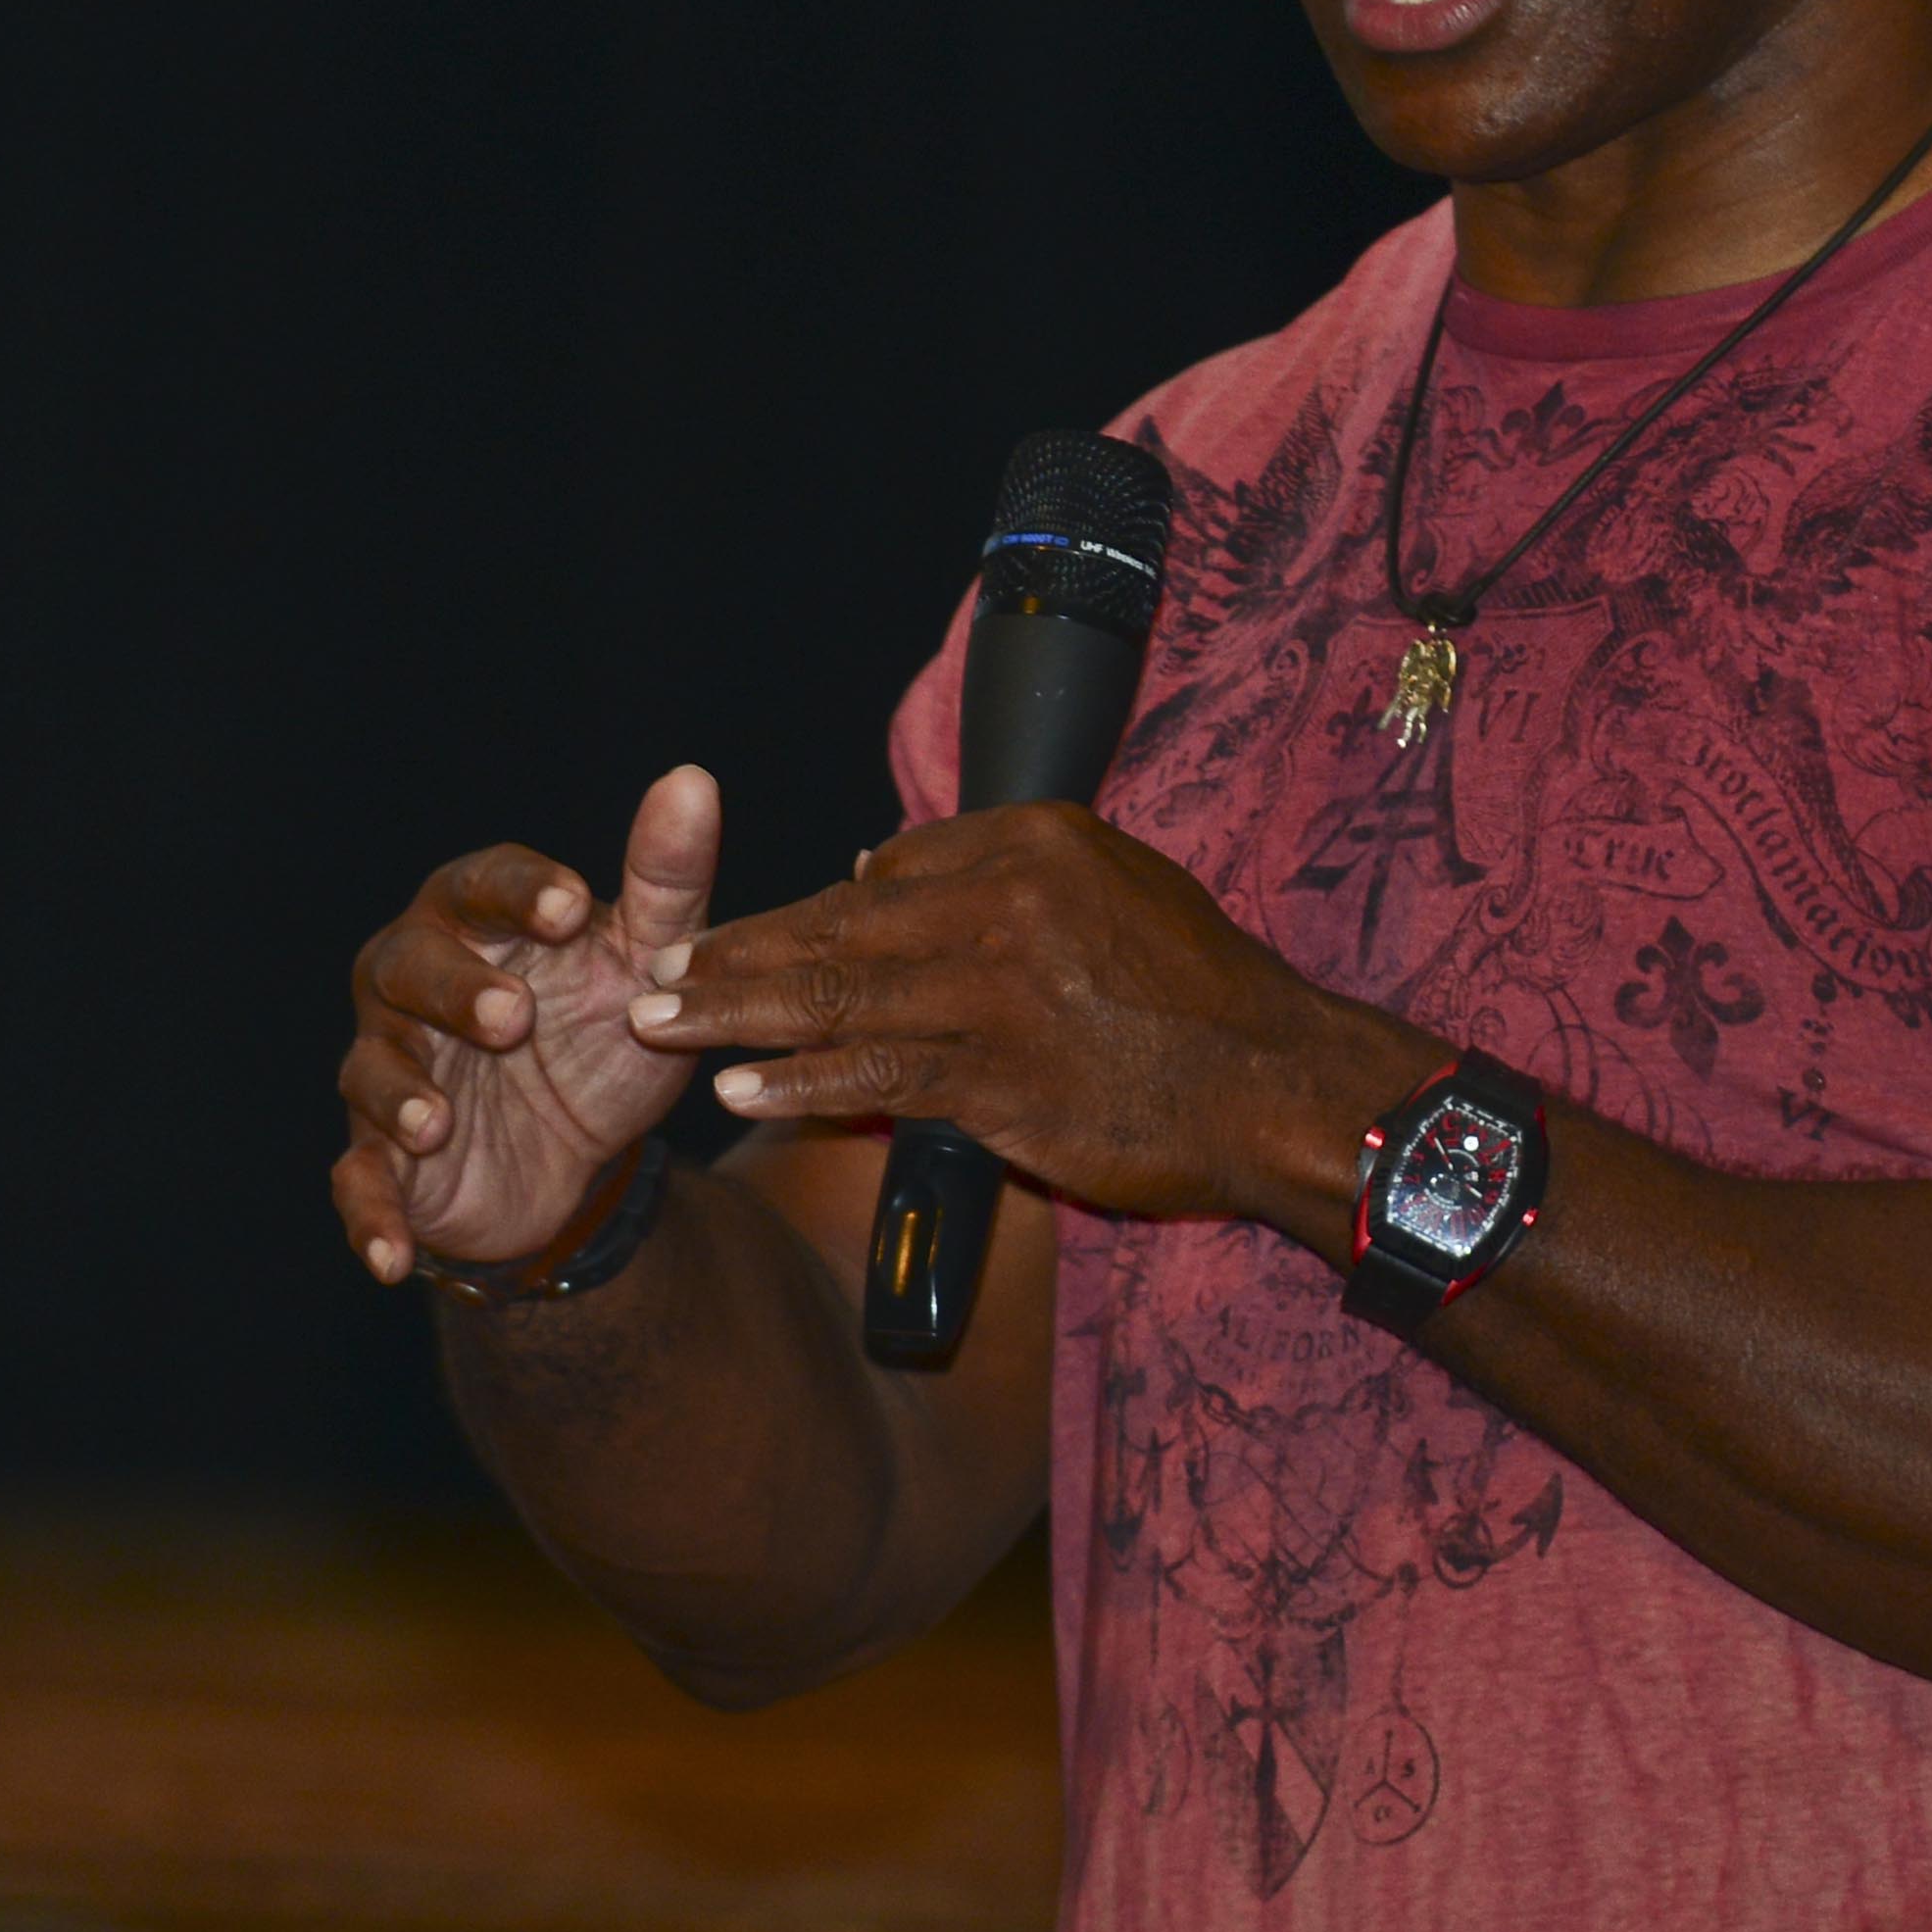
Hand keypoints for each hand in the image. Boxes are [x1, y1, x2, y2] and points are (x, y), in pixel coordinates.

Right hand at [332, 768, 733, 1279]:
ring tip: (438, 1121)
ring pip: (370, 1071)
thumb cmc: (603, 1035)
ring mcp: (391, 1075)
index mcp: (476, 924)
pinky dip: (370, 1220)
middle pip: (406, 968)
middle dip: (451, 989)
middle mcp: (413, 987)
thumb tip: (693, 778)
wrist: (581, 1165)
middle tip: (510, 1016)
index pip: (480, 886)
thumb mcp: (648, 964)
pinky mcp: (384, 1163)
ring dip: (400, 1095)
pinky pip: (359, 1188)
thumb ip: (667, 881)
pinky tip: (393, 1256)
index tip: (570, 909)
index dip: (517, 894)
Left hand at [633, 804, 1415, 1235]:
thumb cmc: (1198, 995)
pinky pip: (878, 1074)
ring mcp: (999, 989)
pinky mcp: (1001, 1074)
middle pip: (838, 927)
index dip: (802, 917)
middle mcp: (1006, 901)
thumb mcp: (1115, 888)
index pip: (884, 874)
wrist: (1275, 1082)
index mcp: (1032, 843)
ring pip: (838, 998)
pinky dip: (800, 1081)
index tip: (737, 939)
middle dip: (737, 954)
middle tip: (656, 971)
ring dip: (736, 1013)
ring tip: (657, 1023)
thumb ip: (1002, 875)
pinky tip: (740, 1088)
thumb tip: (873, 869)